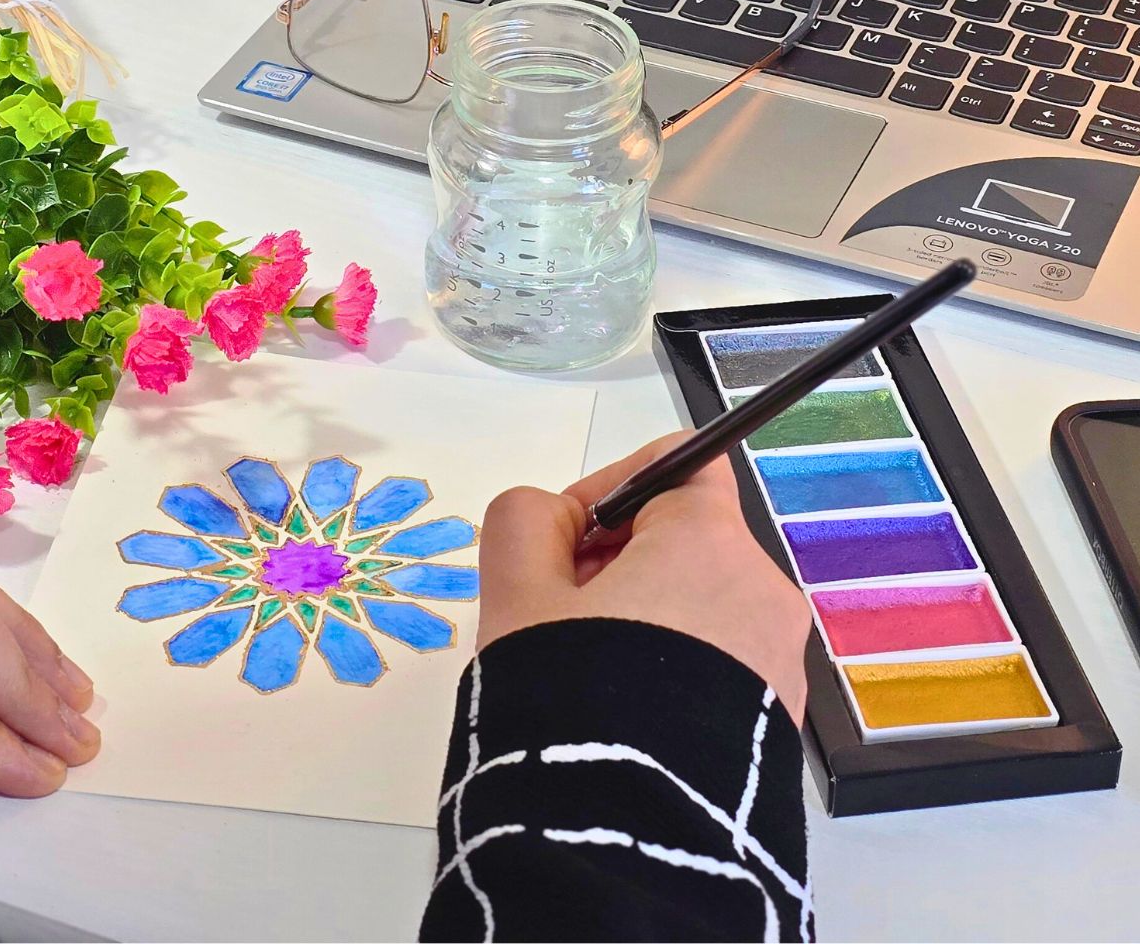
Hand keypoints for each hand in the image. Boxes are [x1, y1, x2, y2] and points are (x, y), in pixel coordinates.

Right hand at [476, 433, 810, 721]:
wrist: (628, 834)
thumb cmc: (574, 702)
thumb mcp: (517, 593)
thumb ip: (523, 520)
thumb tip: (553, 517)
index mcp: (709, 542)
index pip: (676, 463)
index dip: (609, 486)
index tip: (564, 537)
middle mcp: (762, 590)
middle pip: (687, 537)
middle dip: (617, 560)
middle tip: (558, 611)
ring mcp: (780, 658)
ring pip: (702, 603)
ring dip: (642, 616)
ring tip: (585, 670)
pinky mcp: (778, 717)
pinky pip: (722, 662)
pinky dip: (674, 667)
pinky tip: (622, 711)